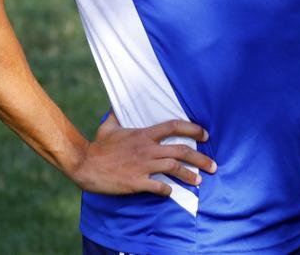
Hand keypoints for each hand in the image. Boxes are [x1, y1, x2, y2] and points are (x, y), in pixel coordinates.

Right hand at [69, 114, 216, 195]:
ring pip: (174, 169)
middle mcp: (147, 149)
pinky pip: (159, 187)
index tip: (205, 135)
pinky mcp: (137, 182)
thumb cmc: (98, 147)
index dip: (192, 129)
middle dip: (200, 158)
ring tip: (200, 181)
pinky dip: (168, 190)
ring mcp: (143, 166)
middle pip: (181, 151)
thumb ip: (116, 116)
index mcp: (143, 135)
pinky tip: (171, 192)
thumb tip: (116, 107)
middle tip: (213, 165)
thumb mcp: (107, 127)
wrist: (85, 164)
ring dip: (190, 175)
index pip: (173, 127)